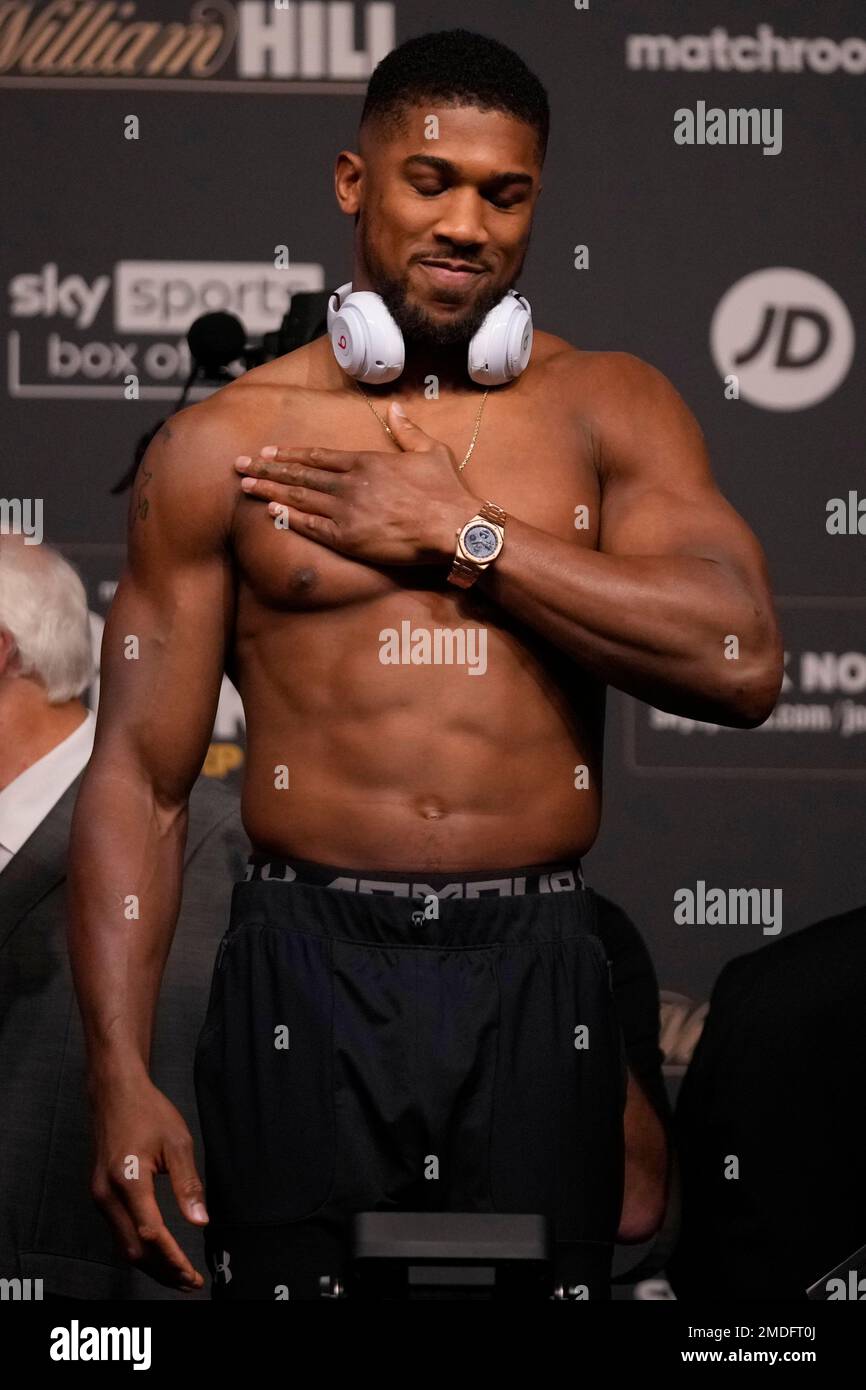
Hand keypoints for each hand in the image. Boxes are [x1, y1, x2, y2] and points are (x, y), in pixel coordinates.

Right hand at [89, 1076, 207, 1289]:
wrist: (114, 1093)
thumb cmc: (147, 1111)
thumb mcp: (178, 1142)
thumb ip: (188, 1185)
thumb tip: (201, 1221)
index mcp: (128, 1180)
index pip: (151, 1233)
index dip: (173, 1258)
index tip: (192, 1274)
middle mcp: (107, 1194)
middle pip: (134, 1249)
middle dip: (163, 1271)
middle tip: (190, 1283)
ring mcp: (99, 1196)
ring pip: (124, 1245)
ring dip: (151, 1264)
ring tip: (178, 1276)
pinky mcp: (100, 1195)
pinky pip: (119, 1232)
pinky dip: (139, 1248)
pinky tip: (158, 1253)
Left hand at [234, 402, 479, 565]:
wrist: (453, 527)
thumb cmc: (446, 491)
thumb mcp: (430, 451)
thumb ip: (407, 430)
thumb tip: (394, 409)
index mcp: (366, 461)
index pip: (318, 455)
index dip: (290, 453)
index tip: (268, 451)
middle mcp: (349, 483)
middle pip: (300, 474)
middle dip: (267, 469)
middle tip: (239, 466)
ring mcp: (346, 511)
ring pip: (299, 497)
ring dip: (270, 490)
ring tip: (245, 486)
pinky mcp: (348, 538)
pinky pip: (311, 525)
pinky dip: (289, 516)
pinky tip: (270, 510)